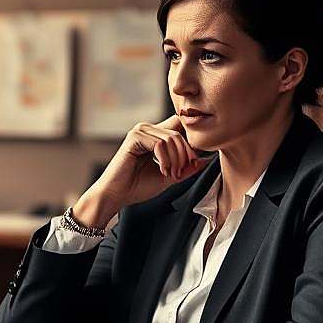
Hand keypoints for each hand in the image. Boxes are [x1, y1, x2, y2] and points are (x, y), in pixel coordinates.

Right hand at [73, 114, 206, 227]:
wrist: (116, 195)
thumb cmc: (137, 187)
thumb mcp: (169, 176)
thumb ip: (186, 167)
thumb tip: (206, 160)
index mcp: (154, 135)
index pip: (180, 126)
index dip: (191, 142)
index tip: (191, 163)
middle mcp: (147, 129)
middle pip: (179, 132)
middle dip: (185, 155)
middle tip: (179, 174)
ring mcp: (140, 131)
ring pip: (171, 138)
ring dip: (176, 160)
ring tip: (170, 175)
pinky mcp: (134, 137)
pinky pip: (160, 144)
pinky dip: (165, 160)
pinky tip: (162, 171)